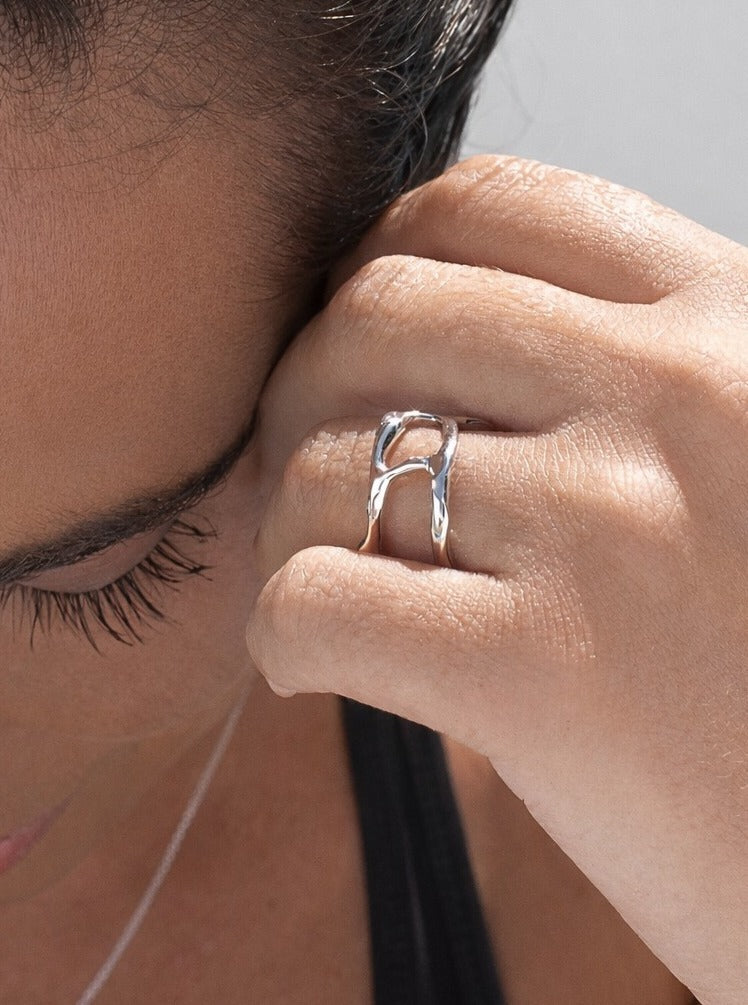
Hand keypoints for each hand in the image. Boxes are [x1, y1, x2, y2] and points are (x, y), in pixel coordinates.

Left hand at [245, 155, 747, 1003]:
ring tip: (319, 578)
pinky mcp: (546, 675)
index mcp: (726, 323)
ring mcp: (608, 527)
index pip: (484, 207)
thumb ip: (624, 376)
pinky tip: (311, 664)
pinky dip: (281, 634)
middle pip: (373, 315)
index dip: (379, 267)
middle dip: (301, 392)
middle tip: (311, 476)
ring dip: (283, 525)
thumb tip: (433, 337)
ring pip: (325, 462)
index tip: (360, 356)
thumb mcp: (744, 444)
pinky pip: (317, 602)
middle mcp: (671, 395)